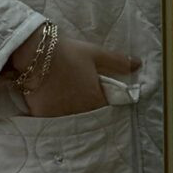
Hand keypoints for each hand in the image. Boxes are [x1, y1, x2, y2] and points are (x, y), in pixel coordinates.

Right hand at [10, 30, 140, 116]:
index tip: (98, 94)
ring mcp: (60, 115)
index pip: (106, 107)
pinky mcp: (43, 116)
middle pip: (88, 114)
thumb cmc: (68, 53)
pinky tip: (49, 103)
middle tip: (78, 94)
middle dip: (86, 107)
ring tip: (63, 98)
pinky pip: (51, 119)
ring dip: (70, 111)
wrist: (34, 54)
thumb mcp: (96, 54)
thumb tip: (138, 64)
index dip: (103, 100)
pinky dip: (52, 113)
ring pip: (70, 117)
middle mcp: (80, 112)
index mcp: (96, 99)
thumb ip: (118, 62)